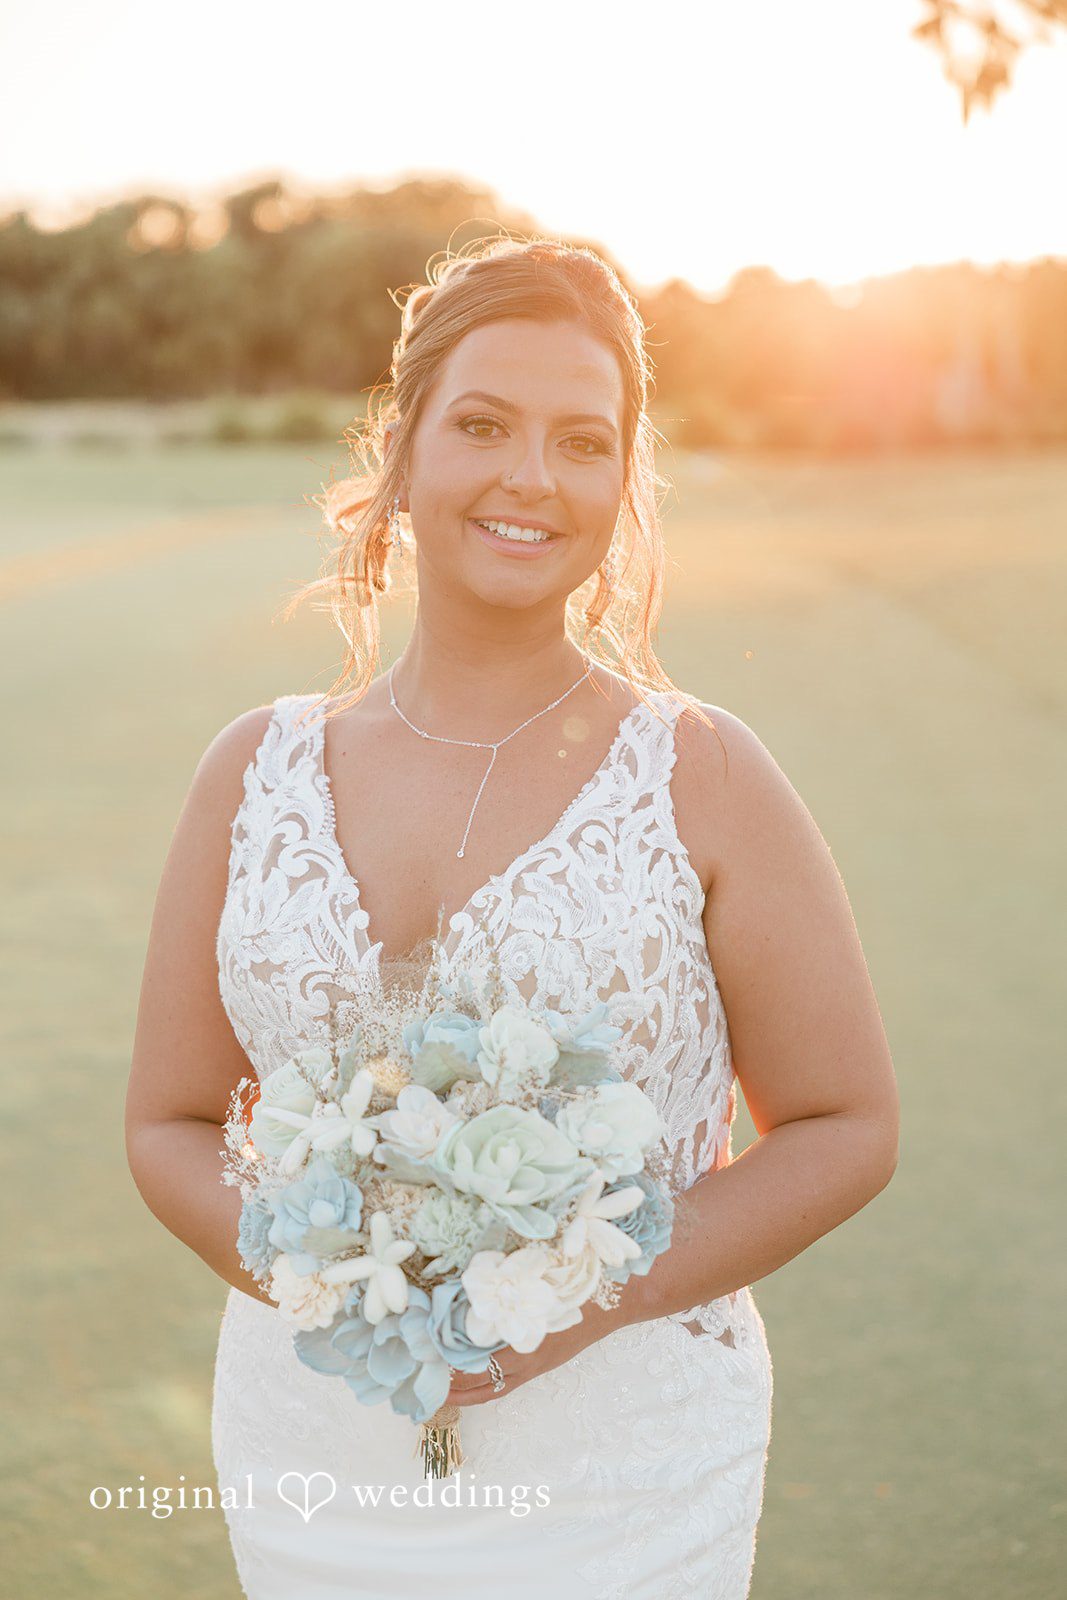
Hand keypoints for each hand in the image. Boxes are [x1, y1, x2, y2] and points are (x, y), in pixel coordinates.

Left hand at [444, 1275, 649, 1408]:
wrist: (620, 1295)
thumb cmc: (580, 1280)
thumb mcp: (541, 1279)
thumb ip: (509, 1285)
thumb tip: (470, 1281)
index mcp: (527, 1338)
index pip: (479, 1362)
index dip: (450, 1365)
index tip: (424, 1357)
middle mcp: (530, 1357)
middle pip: (482, 1382)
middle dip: (451, 1385)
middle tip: (422, 1380)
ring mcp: (537, 1364)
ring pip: (494, 1387)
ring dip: (465, 1390)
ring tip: (438, 1389)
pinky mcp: (543, 1363)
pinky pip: (508, 1384)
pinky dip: (485, 1385)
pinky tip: (469, 1381)